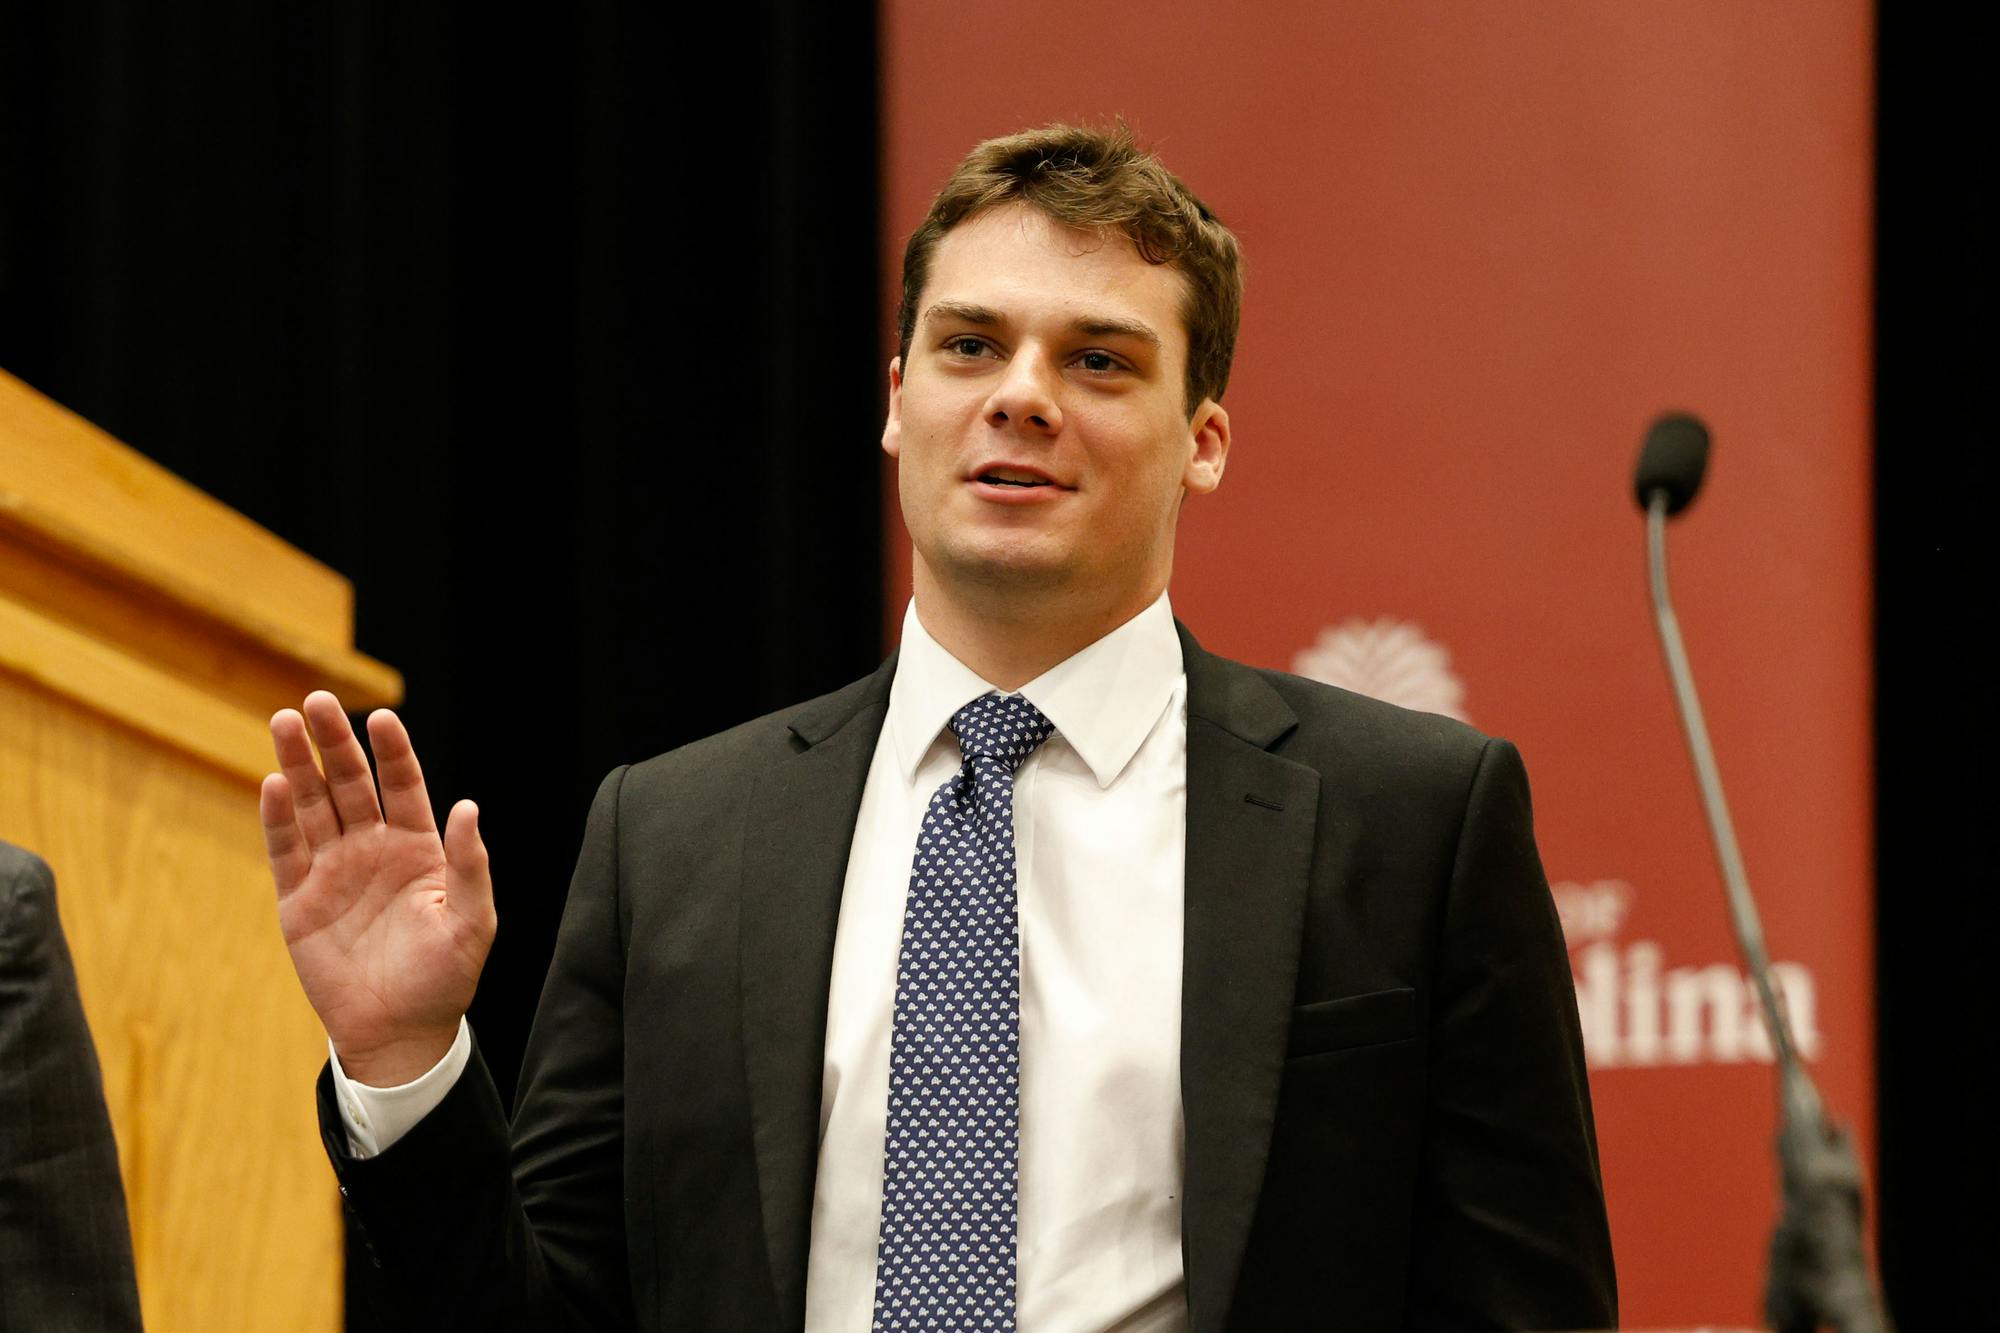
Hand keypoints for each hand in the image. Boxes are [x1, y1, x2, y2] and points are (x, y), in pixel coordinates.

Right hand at [260, 691, 493, 1086]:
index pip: (403, 786)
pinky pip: (286, 850)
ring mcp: (334, 870)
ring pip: (313, 806)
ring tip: (284, 722)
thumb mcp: (472, 922)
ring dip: (298, 766)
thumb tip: (468, 807)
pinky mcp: (300, 899)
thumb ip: (470, 866)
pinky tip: (272, 784)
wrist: (399, 1031)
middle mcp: (373, 849)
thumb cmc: (445, 978)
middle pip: (351, 784)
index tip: (380, 718)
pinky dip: (278, 818)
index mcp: (418, 848)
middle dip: (334, 743)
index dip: (392, 752)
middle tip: (315, 701)